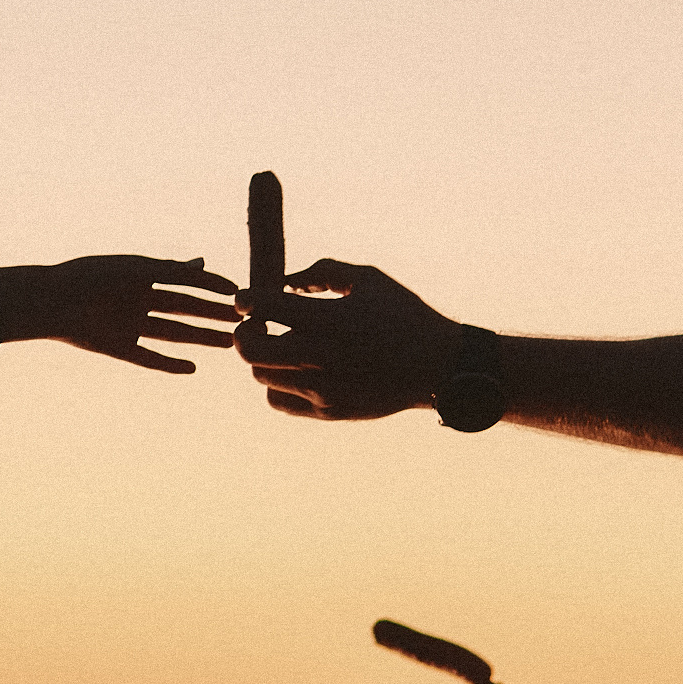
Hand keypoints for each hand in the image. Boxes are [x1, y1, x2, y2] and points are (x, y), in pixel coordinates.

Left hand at [12, 255, 238, 372]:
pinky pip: (149, 358)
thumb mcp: (132, 269)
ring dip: (200, 338)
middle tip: (242, 322)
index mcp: (142, 276)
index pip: (186, 281)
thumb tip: (201, 265)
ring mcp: (130, 324)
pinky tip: (191, 369)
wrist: (50, 301)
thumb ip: (167, 270)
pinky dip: (169, 364)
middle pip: (184, 309)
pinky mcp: (119, 347)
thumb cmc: (89, 276)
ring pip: (173, 333)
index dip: (211, 286)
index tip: (237, 292)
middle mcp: (139, 301)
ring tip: (228, 344)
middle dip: (212, 315)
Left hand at [235, 259, 463, 419]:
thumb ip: (322, 271)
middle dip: (244, 331)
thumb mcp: (368, 279)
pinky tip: (294, 371)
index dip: (247, 299)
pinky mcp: (327, 412)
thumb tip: (285, 281)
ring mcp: (322, 389)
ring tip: (281, 346)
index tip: (248, 298)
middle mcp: (321, 357)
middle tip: (256, 324)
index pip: (264, 307)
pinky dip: (276, 384)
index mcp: (329, 319)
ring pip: (261, 375)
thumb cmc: (403, 315)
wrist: (438, 367)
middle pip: (250, 348)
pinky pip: (278, 401)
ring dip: (263, 357)